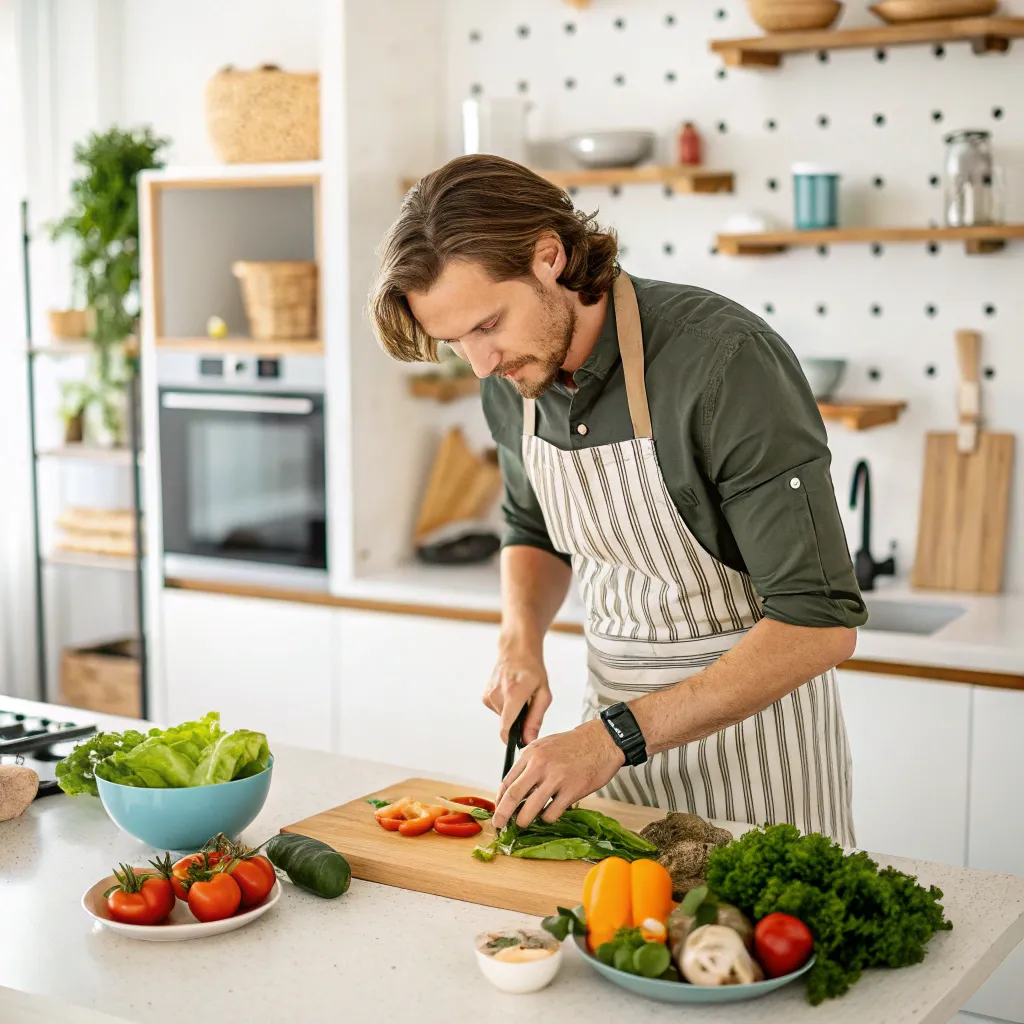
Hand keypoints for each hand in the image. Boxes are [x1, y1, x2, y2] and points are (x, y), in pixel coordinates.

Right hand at [483, 635, 551, 744]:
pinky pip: (497, 710)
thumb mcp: (543, 694)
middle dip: (518, 720)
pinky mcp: (485, 695)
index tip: (520, 742)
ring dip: (512, 712)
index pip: (506, 728)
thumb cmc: (532, 669)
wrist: (516, 650)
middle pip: (507, 724)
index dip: (513, 740)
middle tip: (528, 705)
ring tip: (520, 695)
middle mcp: (497, 696)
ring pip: (502, 717)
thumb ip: (535, 719)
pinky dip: (505, 706)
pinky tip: (510, 693)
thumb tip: (528, 740)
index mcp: (513, 695)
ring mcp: (489, 695)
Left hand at [492, 718, 625, 829]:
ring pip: (530, 809)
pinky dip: (547, 817)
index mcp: (531, 753)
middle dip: (502, 815)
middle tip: (498, 826)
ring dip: (524, 820)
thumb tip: (514, 790)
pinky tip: (550, 812)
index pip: (507, 781)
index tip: (497, 810)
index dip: (499, 800)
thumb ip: (529, 765)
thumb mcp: (544, 747)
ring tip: (524, 822)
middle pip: (514, 796)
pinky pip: (552, 813)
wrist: (601, 741)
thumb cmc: (572, 745)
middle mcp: (540, 765)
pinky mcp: (572, 790)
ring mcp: (556, 778)